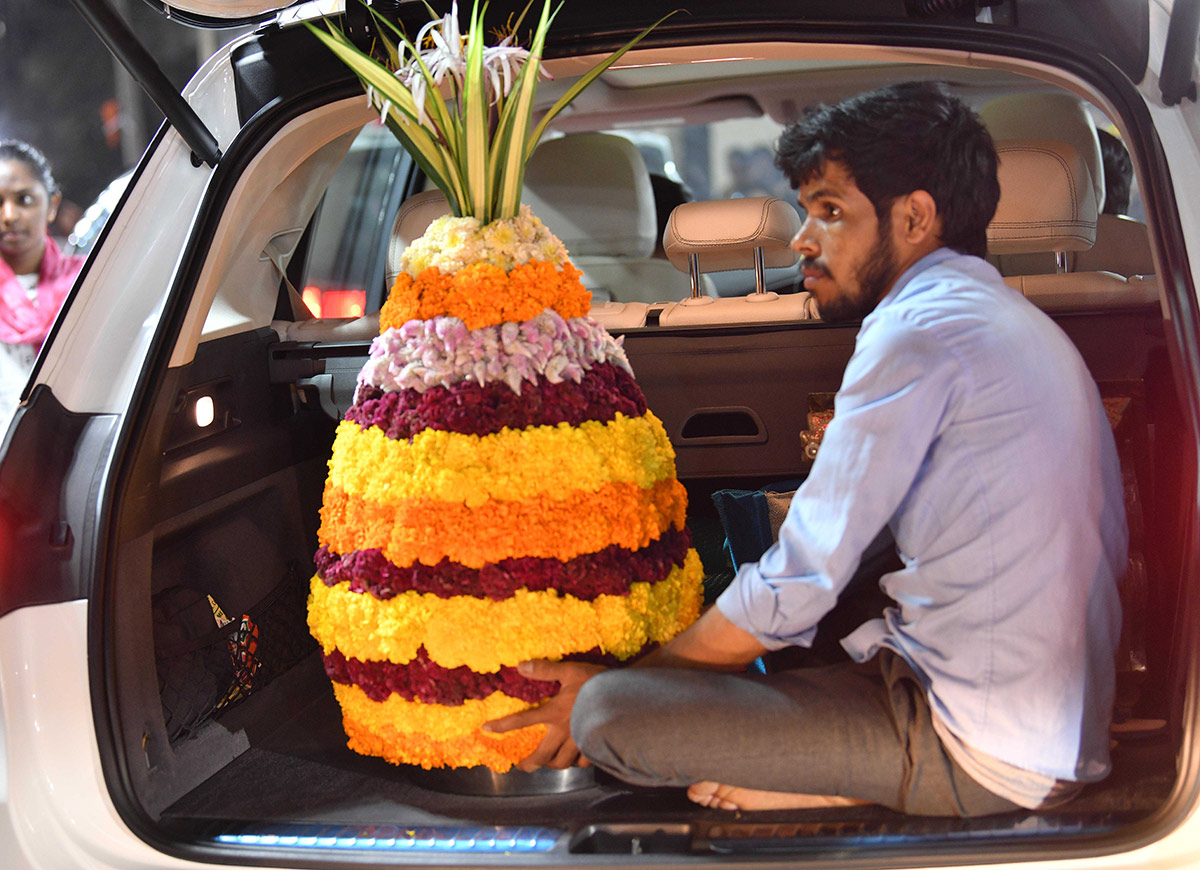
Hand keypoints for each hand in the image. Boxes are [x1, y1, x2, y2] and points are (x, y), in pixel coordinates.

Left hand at [483, 659, 604, 771]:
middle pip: (542, 755)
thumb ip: (545, 670)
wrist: (625, 695)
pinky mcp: (594, 745)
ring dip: (552, 764)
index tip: (487, 729)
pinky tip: (576, 758)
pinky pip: (583, 761)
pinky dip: (577, 762)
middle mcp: (564, 731)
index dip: (503, 726)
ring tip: (548, 761)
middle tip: (522, 766)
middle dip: (530, 764)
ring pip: (562, 763)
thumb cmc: (595, 681)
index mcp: (554, 712)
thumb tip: (520, 666)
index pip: (522, 721)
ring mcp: (579, 741)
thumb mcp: (569, 670)